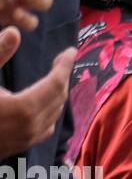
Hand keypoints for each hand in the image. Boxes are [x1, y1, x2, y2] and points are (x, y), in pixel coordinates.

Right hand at [0, 32, 72, 160]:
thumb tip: (14, 31)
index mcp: (23, 108)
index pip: (55, 83)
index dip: (65, 65)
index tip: (70, 51)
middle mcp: (30, 126)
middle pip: (58, 97)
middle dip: (62, 76)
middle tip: (61, 59)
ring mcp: (26, 140)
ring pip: (54, 113)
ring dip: (57, 94)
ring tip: (54, 77)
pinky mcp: (19, 147)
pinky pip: (45, 128)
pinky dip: (49, 112)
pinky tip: (42, 104)